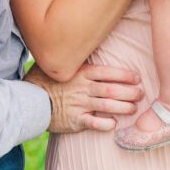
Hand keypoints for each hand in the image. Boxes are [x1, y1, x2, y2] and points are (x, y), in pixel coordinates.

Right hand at [26, 62, 143, 133]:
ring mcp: (79, 105)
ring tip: (133, 109)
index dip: (125, 75)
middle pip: (112, 89)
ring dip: (123, 107)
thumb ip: (75, 59)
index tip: (136, 78)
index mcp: (81, 73)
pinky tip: (114, 124)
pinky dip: (105, 124)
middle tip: (141, 94)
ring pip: (106, 106)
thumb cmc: (45, 80)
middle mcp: (83, 88)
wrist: (28, 101)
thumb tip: (85, 45)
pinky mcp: (74, 120)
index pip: (108, 72)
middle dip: (129, 92)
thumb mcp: (60, 65)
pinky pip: (93, 123)